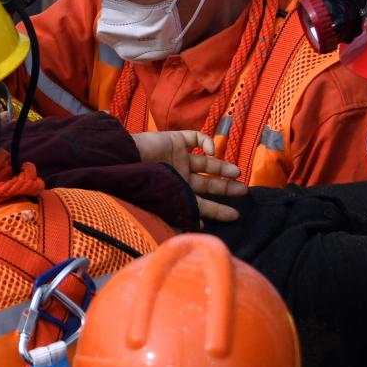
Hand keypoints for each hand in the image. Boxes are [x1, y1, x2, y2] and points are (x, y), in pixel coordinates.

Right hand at [132, 130, 247, 222]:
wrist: (123, 161)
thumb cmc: (140, 185)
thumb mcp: (162, 204)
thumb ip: (180, 213)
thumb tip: (199, 227)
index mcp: (175, 192)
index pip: (200, 203)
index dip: (217, 210)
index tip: (234, 216)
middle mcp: (179, 176)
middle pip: (207, 183)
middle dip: (225, 188)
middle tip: (243, 192)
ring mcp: (178, 157)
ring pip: (207, 162)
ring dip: (222, 167)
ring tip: (237, 173)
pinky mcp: (176, 140)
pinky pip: (196, 138)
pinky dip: (207, 142)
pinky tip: (211, 150)